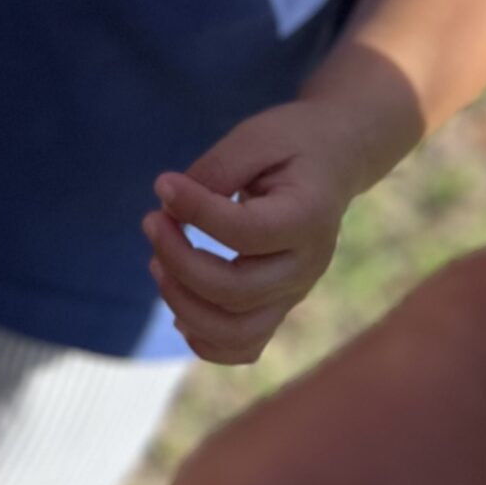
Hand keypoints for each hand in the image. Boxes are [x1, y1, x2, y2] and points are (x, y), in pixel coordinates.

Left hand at [143, 100, 368, 363]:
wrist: (334, 160)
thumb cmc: (291, 143)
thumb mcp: (256, 137)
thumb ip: (216, 169)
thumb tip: (170, 207)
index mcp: (307, 217)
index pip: (245, 233)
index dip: (196, 212)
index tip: (163, 183)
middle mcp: (307, 266)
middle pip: (235, 291)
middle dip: (178, 260)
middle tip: (151, 220)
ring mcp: (295, 293)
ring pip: (236, 331)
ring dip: (184, 304)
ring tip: (156, 263)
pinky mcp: (280, 305)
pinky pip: (244, 346)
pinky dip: (207, 340)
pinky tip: (179, 308)